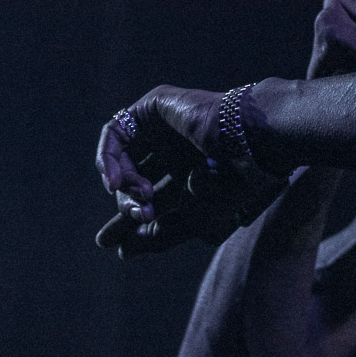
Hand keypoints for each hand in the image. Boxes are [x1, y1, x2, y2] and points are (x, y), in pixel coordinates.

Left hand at [94, 86, 281, 257]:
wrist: (246, 144)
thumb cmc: (231, 183)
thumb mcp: (194, 220)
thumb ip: (160, 235)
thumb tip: (123, 251)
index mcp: (191, 173)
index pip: (152, 200)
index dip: (130, 222)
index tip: (115, 246)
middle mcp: (175, 149)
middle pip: (134, 182)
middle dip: (127, 205)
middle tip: (137, 216)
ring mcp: (164, 127)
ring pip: (122, 159)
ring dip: (122, 185)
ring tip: (138, 196)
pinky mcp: (154, 105)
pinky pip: (116, 132)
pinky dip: (108, 158)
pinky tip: (117, 181)